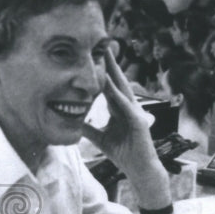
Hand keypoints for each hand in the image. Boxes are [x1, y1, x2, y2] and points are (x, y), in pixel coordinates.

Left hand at [81, 48, 164, 186]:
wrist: (140, 169)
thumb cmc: (124, 153)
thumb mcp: (101, 139)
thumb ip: (89, 129)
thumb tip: (74, 122)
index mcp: (120, 109)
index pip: (109, 86)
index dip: (102, 71)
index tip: (93, 56)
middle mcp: (128, 107)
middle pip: (117, 81)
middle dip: (110, 63)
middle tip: (102, 44)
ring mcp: (135, 112)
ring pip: (121, 88)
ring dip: (113, 72)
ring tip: (105, 56)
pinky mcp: (139, 121)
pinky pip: (125, 105)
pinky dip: (116, 93)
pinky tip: (108, 83)